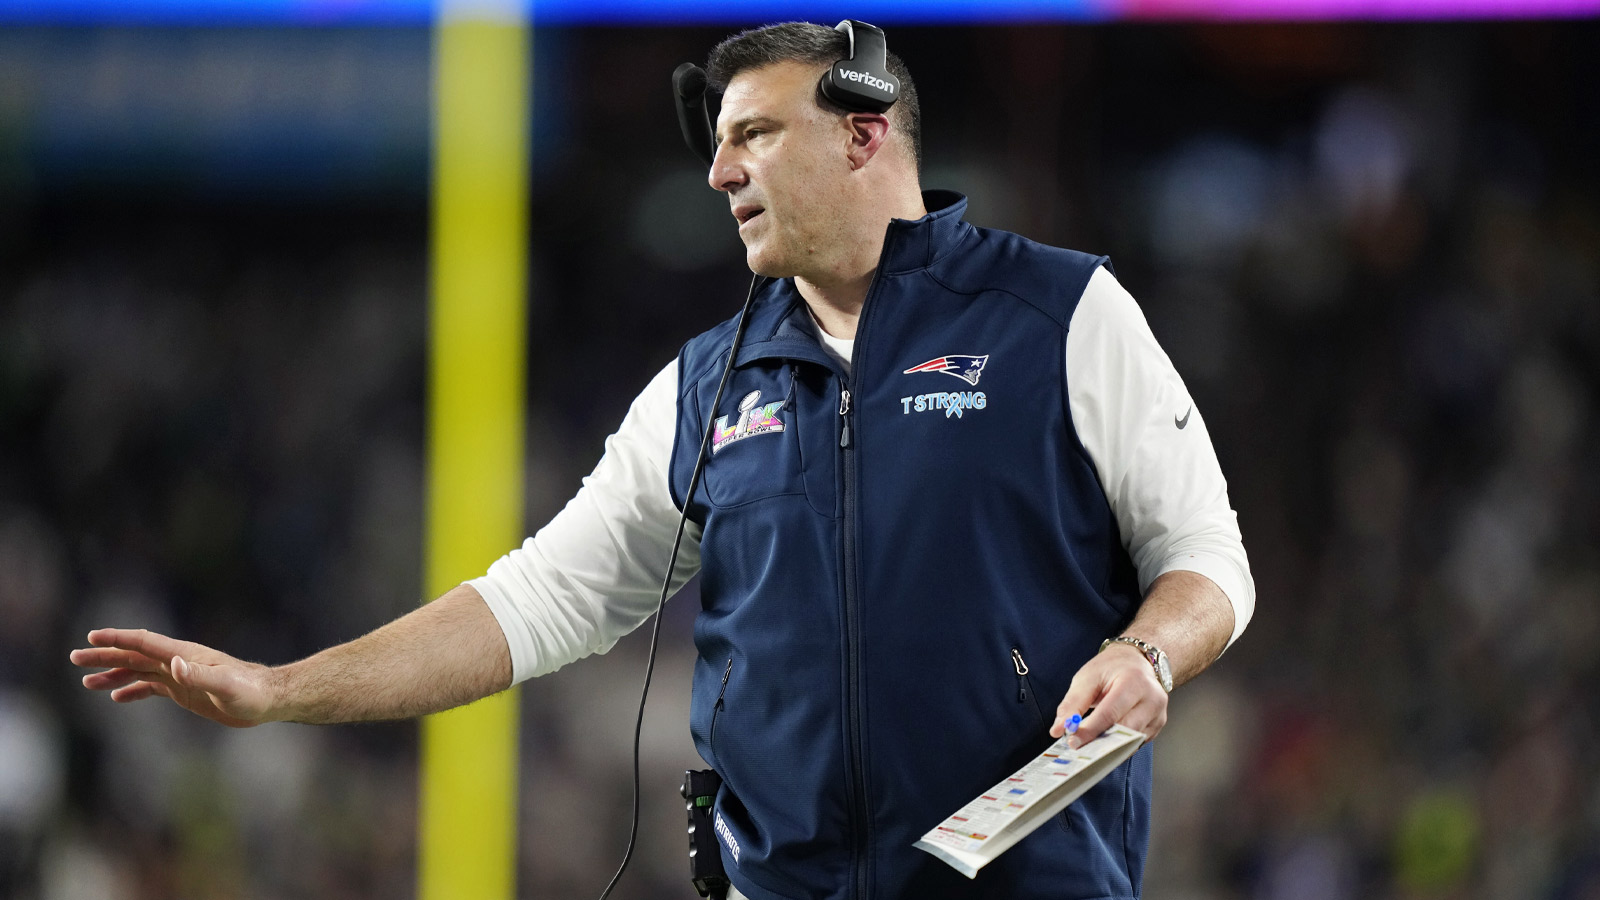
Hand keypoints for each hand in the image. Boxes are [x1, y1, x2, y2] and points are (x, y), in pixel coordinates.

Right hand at [70, 628, 279, 727]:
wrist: (268, 699)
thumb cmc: (251, 691)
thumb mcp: (226, 686)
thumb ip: (201, 675)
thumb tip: (174, 665)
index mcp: (184, 655)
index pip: (144, 643)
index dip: (118, 639)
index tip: (91, 638)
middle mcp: (179, 661)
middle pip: (134, 655)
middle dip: (105, 656)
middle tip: (75, 658)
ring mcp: (181, 675)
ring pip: (139, 671)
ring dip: (113, 674)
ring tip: (86, 681)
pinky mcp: (185, 690)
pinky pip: (152, 687)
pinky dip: (132, 690)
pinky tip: (116, 696)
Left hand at [1050, 643, 1167, 746]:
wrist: (1136, 661)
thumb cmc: (1111, 668)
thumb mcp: (1087, 678)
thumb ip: (1072, 704)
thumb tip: (1059, 729)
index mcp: (1134, 682)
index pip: (1110, 713)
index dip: (1090, 730)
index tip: (1072, 741)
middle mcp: (1152, 699)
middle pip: (1124, 730)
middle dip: (1099, 742)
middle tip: (1078, 748)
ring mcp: (1158, 714)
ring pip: (1131, 741)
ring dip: (1108, 747)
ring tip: (1088, 747)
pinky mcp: (1157, 725)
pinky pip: (1136, 742)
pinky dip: (1118, 745)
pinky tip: (1104, 743)